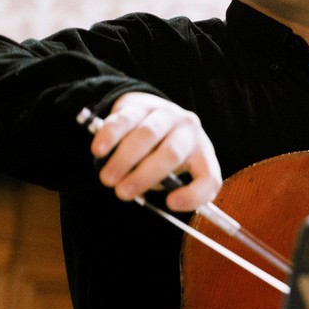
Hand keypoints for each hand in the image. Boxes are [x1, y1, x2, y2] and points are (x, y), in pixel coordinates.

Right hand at [90, 92, 221, 210]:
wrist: (149, 112)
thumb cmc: (162, 153)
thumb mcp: (172, 172)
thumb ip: (162, 184)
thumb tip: (138, 193)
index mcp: (203, 153)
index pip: (209, 178)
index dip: (194, 195)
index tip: (170, 203)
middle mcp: (189, 130)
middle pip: (171, 154)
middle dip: (144, 176)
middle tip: (122, 193)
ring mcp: (166, 114)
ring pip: (147, 135)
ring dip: (124, 160)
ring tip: (107, 179)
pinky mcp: (141, 104)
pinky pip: (125, 120)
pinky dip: (110, 136)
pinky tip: (98, 151)